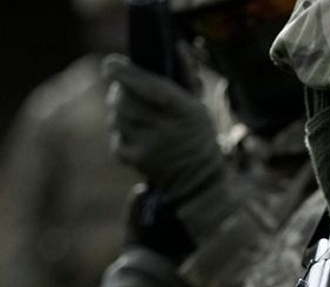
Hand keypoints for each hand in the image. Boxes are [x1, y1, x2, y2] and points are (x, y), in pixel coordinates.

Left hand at [103, 54, 223, 205]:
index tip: (110, 64)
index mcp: (183, 109)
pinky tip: (139, 139)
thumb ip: (186, 74)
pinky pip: (116, 138)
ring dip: (120, 114)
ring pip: (116, 118)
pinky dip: (122, 136)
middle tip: (126, 93)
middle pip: (123, 100)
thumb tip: (177, 45)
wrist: (197, 178)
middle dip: (119, 93)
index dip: (126, 73)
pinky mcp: (135, 159)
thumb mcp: (198, 105)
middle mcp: (165, 127)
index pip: (148, 87)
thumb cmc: (196, 133)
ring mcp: (149, 145)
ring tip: (137, 119)